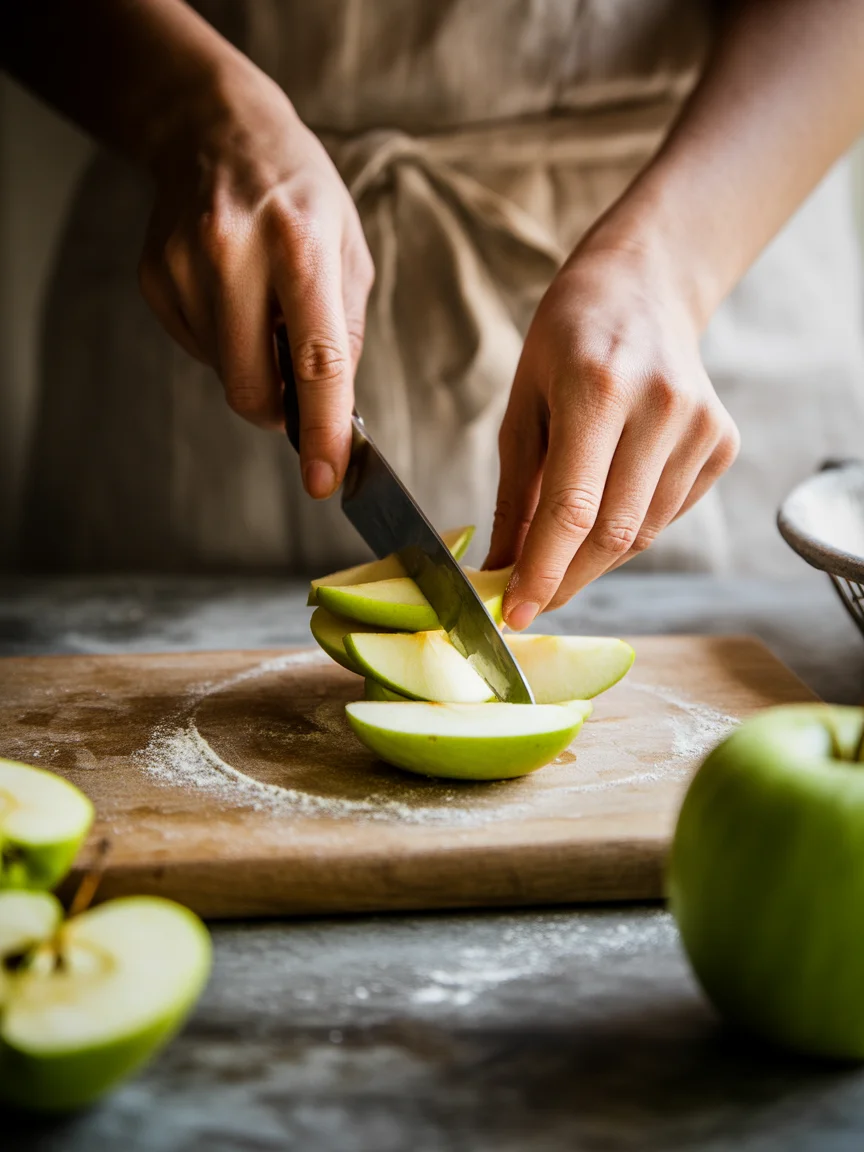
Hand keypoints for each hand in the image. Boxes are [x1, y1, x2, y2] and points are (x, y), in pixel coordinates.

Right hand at [138, 59, 372, 498]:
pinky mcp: (154, 277)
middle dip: (280, 411)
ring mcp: (183, 266)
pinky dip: (224, 340)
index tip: (325, 480)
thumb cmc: (301, 195)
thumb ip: (345, 334)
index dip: (322, 431)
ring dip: (253, 363)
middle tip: (297, 392)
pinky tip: (231, 292)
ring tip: (262, 302)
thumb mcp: (349, 250)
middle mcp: (234, 254)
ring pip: (224, 373)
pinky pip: (197, 348)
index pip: (315, 362)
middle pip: (251, 388)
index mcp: (300, 246)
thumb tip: (333, 411)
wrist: (217, 129)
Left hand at [485, 238, 739, 628]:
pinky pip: (668, 515)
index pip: (572, 508)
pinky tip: (607, 511)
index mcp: (598, 389)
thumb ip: (515, 494)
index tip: (514, 614)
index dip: (542, 572)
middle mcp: (660, 406)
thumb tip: (503, 570)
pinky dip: (629, 532)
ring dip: (595, 560)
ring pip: (645, 533)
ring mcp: (701, 425)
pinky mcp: (723, 442)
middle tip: (532, 603)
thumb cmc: (566, 343)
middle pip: (613, 533)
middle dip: (566, 580)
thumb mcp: (523, 407)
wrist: (642, 289)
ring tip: (561, 555)